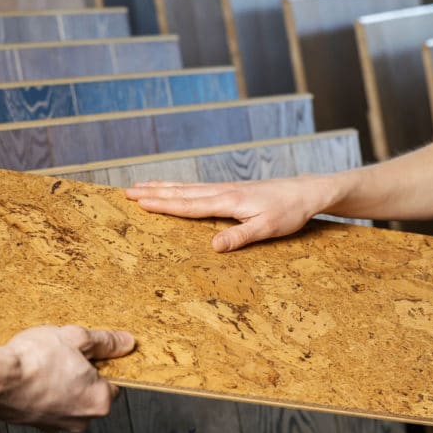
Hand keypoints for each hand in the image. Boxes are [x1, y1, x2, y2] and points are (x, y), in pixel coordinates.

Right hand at [0, 325, 135, 432]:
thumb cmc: (35, 359)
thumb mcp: (77, 338)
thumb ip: (106, 342)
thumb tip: (126, 343)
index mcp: (100, 401)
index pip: (115, 381)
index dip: (103, 363)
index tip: (89, 351)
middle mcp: (82, 420)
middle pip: (92, 391)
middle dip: (82, 373)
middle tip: (65, 353)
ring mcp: (57, 426)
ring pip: (69, 399)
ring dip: (62, 382)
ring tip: (46, 362)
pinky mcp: (35, 425)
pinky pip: (49, 404)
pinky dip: (44, 391)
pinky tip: (33, 374)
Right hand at [126, 176, 336, 251]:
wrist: (306, 192)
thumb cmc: (289, 211)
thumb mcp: (267, 228)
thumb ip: (240, 237)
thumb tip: (213, 247)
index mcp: (227, 201)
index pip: (188, 205)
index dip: (163, 205)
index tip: (139, 202)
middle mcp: (222, 192)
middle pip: (182, 192)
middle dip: (154, 192)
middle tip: (126, 191)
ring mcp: (226, 189)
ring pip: (188, 188)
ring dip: (163, 187)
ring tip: (141, 185)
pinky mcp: (232, 190)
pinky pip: (198, 188)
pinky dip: (181, 188)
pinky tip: (176, 189)